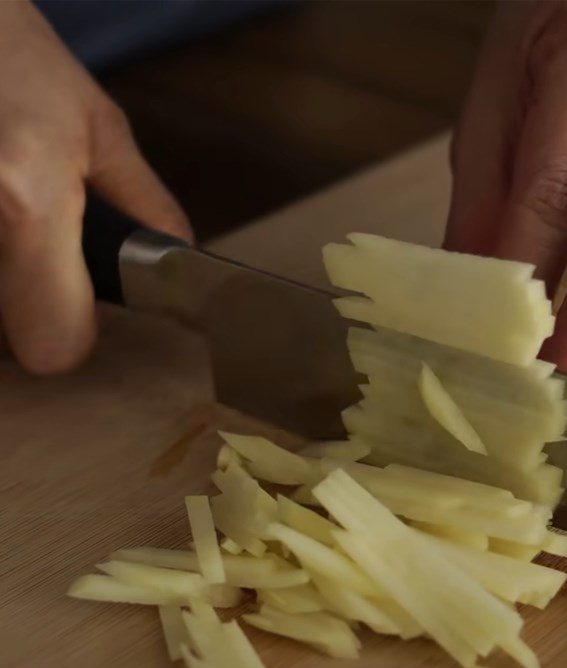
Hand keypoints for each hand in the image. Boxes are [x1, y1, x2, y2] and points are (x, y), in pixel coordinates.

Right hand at [0, 1, 190, 373]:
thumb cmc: (9, 52)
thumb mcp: (97, 125)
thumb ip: (145, 205)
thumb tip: (179, 255)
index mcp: (26, 201)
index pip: (53, 347)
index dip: (71, 336)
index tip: (77, 308)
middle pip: (4, 343)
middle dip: (27, 310)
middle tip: (34, 251)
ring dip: (1, 285)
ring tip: (7, 216)